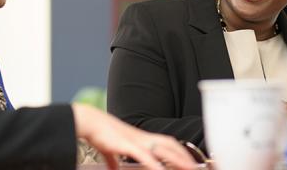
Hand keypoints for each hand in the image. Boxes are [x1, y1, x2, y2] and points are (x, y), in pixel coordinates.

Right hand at [72, 103, 195, 169]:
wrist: (89, 121)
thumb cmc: (100, 134)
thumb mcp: (110, 151)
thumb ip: (114, 161)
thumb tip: (114, 169)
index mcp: (141, 138)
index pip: (166, 143)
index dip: (179, 151)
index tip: (189, 161)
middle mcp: (142, 138)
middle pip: (170, 145)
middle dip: (184, 156)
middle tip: (196, 167)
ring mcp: (136, 140)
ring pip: (163, 150)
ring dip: (177, 159)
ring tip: (189, 169)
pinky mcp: (127, 145)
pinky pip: (144, 156)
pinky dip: (154, 165)